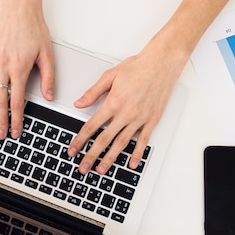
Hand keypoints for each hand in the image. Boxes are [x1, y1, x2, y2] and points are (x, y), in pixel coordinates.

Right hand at [0, 0, 54, 139]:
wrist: (18, 5)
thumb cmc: (33, 26)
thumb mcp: (47, 53)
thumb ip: (48, 77)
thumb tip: (49, 96)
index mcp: (19, 68)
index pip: (16, 101)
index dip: (16, 119)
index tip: (15, 131)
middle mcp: (2, 66)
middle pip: (0, 100)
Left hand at [67, 43, 185, 174]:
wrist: (161, 64)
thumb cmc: (138, 67)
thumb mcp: (110, 76)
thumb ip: (93, 92)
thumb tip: (79, 103)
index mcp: (113, 102)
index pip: (92, 126)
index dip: (80, 140)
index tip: (73, 150)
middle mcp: (126, 113)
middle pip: (105, 140)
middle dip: (92, 156)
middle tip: (83, 168)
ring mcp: (140, 119)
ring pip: (122, 143)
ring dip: (110, 158)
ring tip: (101, 170)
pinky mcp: (152, 120)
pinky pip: (143, 141)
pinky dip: (137, 153)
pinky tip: (131, 163)